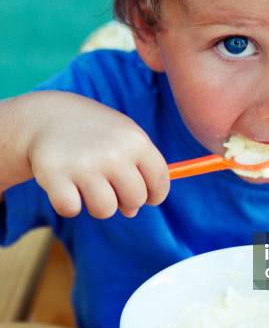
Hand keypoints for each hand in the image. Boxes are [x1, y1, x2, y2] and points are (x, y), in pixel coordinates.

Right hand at [27, 91, 169, 218]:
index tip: (147, 196)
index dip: (155, 195)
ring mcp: (85, 164)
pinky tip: (66, 186)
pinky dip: (68, 204)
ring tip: (88, 185)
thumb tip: (132, 212)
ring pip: (105, 210)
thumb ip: (138, 173)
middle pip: (135, 200)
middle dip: (124, 200)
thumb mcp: (125, 140)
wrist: (50, 115)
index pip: (160, 182)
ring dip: (97, 204)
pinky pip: (71, 209)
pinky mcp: (55, 175)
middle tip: (110, 185)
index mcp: (137, 141)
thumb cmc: (96, 133)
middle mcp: (114, 153)